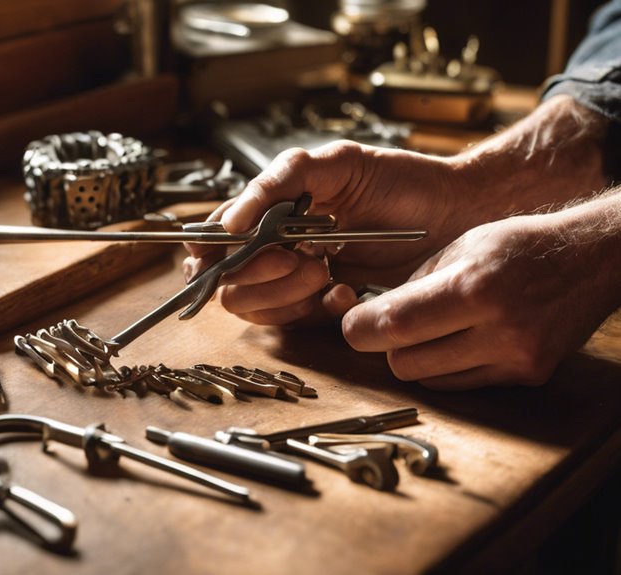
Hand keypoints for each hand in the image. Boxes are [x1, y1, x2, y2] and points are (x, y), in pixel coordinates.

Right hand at [185, 95, 608, 327]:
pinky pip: (298, 323)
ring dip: (285, 294)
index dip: (205, 254)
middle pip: (229, 283)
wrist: (458, 213)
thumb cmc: (402, 180)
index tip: (216, 256)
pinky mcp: (327, 306)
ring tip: (326, 272)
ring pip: (257, 308)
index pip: (213, 240)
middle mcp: (277, 248)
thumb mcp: (335, 162)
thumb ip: (277, 181)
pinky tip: (346, 292)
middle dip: (258, 275)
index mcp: (270, 212)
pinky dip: (315, 310)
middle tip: (298, 260)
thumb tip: (229, 223)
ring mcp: (300, 280)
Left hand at [341, 197, 620, 388]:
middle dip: (389, 345)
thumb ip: (413, 285)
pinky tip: (465, 339)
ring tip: (438, 327)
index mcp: (474, 288)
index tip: (353, 325)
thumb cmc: (521, 246)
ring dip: (419, 358)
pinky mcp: (527, 376)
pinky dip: (450, 367)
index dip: (359, 329)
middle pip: (403, 363)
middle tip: (398, 323)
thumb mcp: (461, 247)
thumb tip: (370, 316)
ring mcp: (516, 358)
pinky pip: (461, 385)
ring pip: (428, 380)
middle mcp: (498, 329)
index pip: (394, 326)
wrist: (594, 260)